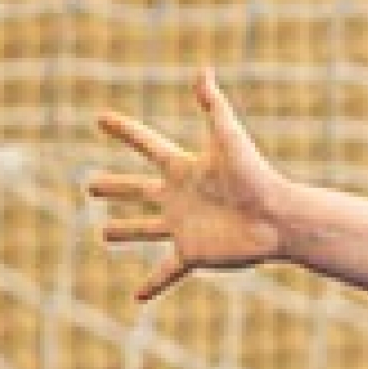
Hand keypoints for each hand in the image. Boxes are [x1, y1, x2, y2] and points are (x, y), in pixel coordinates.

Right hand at [89, 69, 288, 303]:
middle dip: (114, 186)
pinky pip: (166, 272)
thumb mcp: (229, 137)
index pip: (145, 144)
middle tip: (90, 185)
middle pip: (137, 189)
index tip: (100, 118)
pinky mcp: (192, 253)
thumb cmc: (255, 175)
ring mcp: (183, 226)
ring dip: (124, 232)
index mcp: (182, 168)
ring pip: (144, 229)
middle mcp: (178, 197)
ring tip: (103, 236)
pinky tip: (136, 300)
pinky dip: (152, 285)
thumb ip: (214, 105)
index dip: (123, 130)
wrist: (277, 217)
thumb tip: (203, 68)